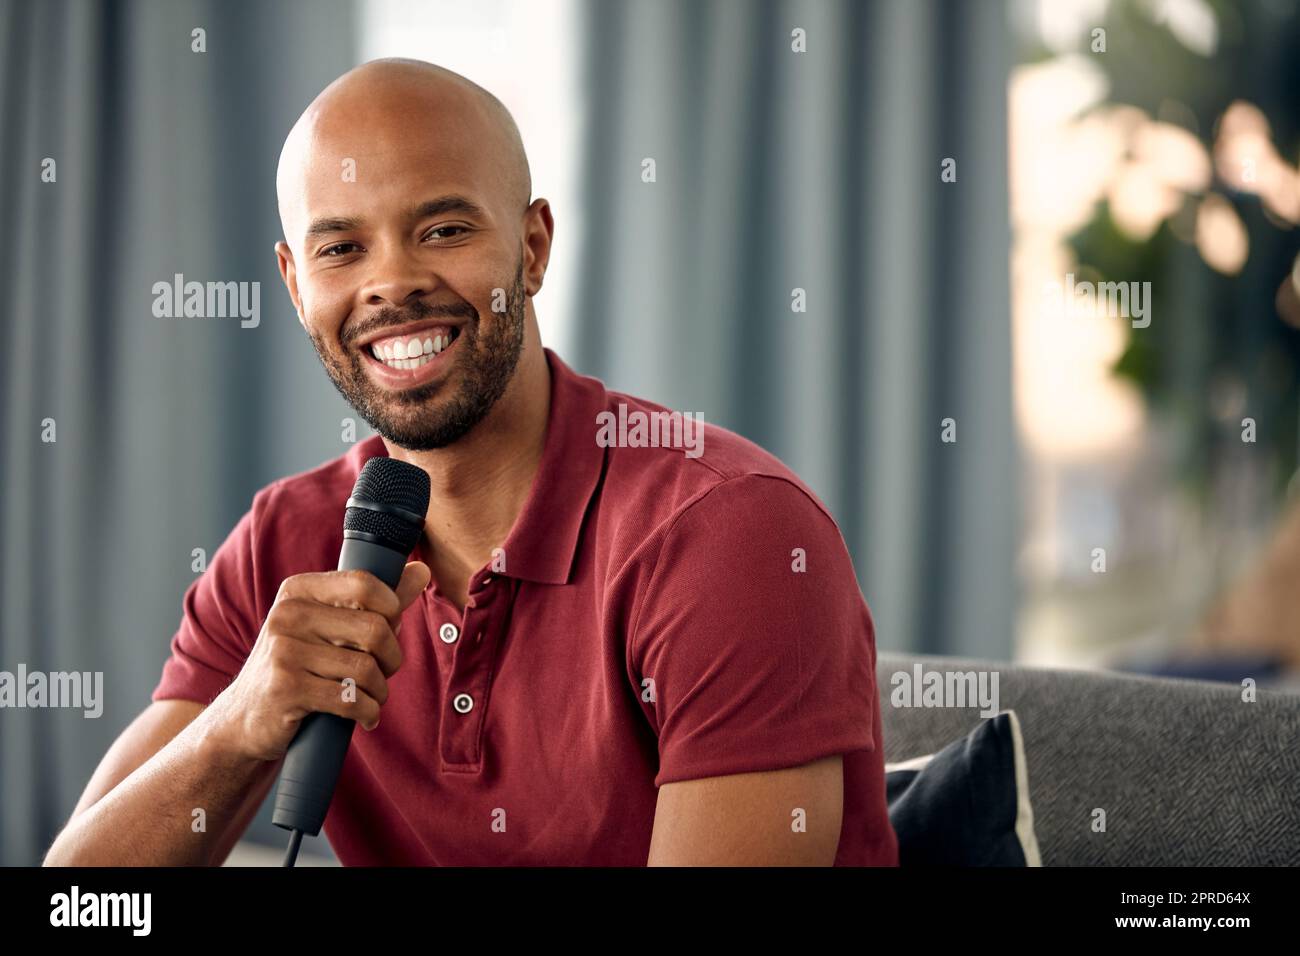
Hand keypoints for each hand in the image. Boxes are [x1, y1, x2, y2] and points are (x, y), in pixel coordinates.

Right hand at [206, 562, 430, 760]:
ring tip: (371, 697)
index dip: (391, 611)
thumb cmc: (299, 666)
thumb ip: (376, 600)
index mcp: (298, 591)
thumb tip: (421, 570)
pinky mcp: (286, 689)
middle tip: (383, 673)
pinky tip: (365, 716)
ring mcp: (284, 652)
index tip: (388, 631)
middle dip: (391, 658)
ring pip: (366, 669)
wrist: (245, 719)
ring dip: (379, 691)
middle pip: (374, 629)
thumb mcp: (328, 626)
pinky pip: (351, 700)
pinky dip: (368, 712)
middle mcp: (287, 615)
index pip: (365, 584)